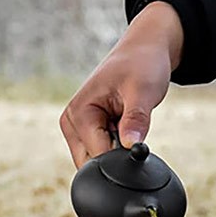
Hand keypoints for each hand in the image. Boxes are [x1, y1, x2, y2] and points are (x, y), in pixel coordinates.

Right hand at [60, 1, 183, 167]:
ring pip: (97, 162)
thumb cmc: (141, 65)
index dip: (122, 155)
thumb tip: (130, 146)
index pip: (98, 156)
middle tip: (131, 128)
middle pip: (93, 164)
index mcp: (78, 113)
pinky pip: (102, 154)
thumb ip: (136, 120)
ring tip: (125, 122)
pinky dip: (117, 147)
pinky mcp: (86, 133)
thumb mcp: (143, 91)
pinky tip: (122, 126)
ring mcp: (77, 130)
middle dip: (116, 156)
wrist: (143, 52)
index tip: (135, 138)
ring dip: (117, 150)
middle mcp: (71, 123)